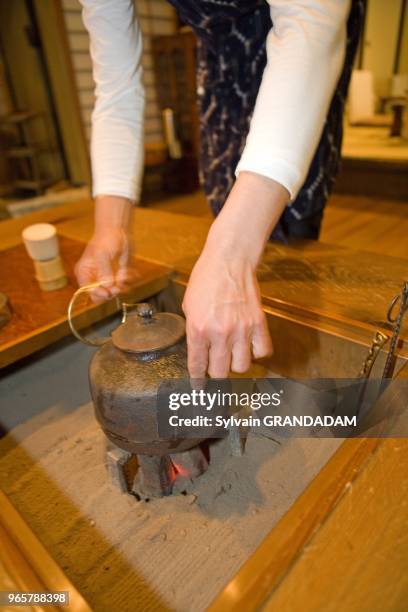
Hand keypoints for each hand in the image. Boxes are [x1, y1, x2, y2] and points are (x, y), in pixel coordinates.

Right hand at [75, 196, 133, 301]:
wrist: (119, 232)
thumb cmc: (106, 239)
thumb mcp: (103, 254)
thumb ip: (104, 270)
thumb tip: (107, 285)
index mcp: (85, 273)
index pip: (88, 291)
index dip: (98, 294)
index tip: (108, 292)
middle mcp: (95, 279)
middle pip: (102, 296)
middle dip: (112, 292)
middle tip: (119, 286)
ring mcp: (108, 279)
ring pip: (115, 293)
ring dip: (123, 285)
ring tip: (125, 273)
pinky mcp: (119, 278)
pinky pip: (125, 286)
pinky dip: (129, 280)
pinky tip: (129, 271)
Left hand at [183, 244, 271, 377]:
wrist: (229, 260)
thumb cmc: (206, 279)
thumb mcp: (189, 306)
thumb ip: (194, 331)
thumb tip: (200, 351)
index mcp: (198, 329)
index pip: (198, 366)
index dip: (198, 380)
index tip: (199, 388)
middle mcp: (220, 333)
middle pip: (220, 372)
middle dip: (216, 375)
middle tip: (215, 370)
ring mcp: (241, 329)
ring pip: (242, 367)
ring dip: (235, 364)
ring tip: (232, 355)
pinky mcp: (258, 323)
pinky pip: (262, 351)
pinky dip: (256, 352)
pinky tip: (249, 346)